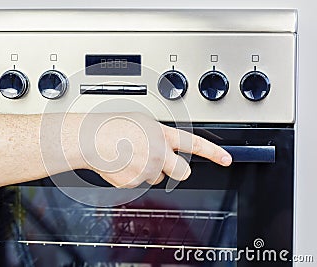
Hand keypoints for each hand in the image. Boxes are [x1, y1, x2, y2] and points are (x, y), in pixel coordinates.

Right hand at [60, 113, 231, 187]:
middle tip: (161, 161)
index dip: (214, 153)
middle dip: (176, 169)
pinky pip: (138, 183)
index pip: (195, 145)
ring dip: (148, 171)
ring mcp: (147, 170)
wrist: (90, 139)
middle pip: (182, 172)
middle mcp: (159, 154)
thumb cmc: (111, 125)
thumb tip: (165, 144)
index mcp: (162, 135)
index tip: (226, 159)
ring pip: (157, 178)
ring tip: (130, 156)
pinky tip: (121, 164)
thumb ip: (159, 134)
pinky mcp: (133, 183)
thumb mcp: (141, 121)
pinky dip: (131, 176)